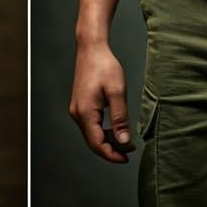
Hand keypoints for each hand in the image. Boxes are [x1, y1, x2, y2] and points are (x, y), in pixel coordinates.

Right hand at [68, 42, 134, 162]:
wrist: (91, 48)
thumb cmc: (104, 66)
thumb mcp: (117, 92)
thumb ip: (120, 118)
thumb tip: (123, 142)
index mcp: (85, 112)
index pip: (97, 144)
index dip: (112, 155)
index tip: (127, 158)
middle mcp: (76, 113)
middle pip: (93, 142)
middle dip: (111, 149)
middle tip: (129, 149)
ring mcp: (76, 109)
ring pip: (91, 134)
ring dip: (107, 140)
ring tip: (125, 139)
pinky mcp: (79, 105)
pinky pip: (90, 125)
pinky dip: (102, 131)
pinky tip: (114, 128)